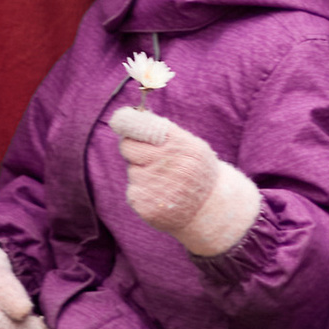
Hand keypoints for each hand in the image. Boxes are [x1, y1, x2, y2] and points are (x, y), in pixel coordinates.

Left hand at [108, 103, 263, 258]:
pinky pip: (133, 190)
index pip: (143, 126)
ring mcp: (154, 185)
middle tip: (149, 156)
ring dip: (143, 174)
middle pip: (127, 146)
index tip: (120, 119)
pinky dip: (143, 193)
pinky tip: (161, 196)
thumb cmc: (195, 171)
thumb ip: (162, 131)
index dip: (127, 121)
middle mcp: (166, 163)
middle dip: (133, 148)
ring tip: (166, 183)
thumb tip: (126, 117)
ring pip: (132, 170)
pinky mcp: (143, 204)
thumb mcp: (190, 146)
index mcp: (179, 144)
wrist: (209, 211)